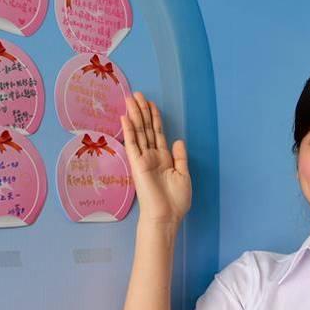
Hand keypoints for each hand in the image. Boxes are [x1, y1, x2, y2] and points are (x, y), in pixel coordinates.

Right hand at [120, 92, 191, 223]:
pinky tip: (126, 117)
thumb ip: (180, 157)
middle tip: (137, 94)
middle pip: (146, 128)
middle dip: (142, 111)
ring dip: (135, 115)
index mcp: (164, 158)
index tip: (151, 104)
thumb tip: (177, 140)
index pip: (157, 133)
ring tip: (131, 98)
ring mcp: (143, 159)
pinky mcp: (137, 163)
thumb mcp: (184, 176)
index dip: (155, 118)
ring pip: (139, 132)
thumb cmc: (176, 201)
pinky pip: (132, 143)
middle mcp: (152, 155)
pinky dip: (129, 130)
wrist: (166, 216)